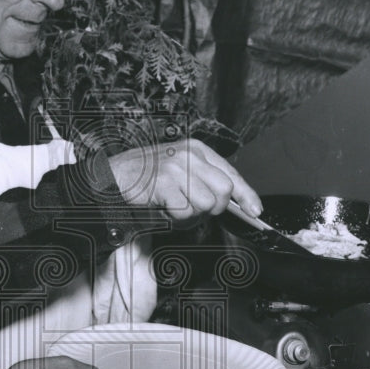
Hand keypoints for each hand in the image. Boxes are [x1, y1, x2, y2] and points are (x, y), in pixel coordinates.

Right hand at [108, 138, 261, 221]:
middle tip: (190, 210)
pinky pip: (185, 212)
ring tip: (171, 208)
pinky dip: (175, 219)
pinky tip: (162, 209)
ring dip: (190, 216)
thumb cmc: (146, 179)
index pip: (231, 173)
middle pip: (224, 191)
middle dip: (212, 209)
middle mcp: (190, 154)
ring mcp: (178, 167)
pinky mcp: (165, 183)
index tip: (256, 211)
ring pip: (206, 205)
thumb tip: (230, 203)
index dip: (247, 194)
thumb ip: (204, 182)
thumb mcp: (180, 172)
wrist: (113, 177)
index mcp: (197, 149)